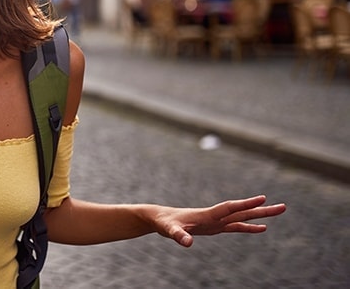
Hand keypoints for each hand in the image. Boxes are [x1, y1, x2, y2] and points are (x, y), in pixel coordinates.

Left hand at [151, 195, 285, 246]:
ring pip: (243, 217)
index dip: (245, 204)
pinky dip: (249, 228)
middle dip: (263, 209)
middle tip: (283, 207)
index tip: (263, 199)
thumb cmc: (164, 223)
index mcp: (207, 214)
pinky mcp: (215, 227)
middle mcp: (215, 216)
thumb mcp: (169, 230)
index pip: (230, 208)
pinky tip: (262, 228)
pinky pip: (236, 227)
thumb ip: (178, 235)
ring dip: (260, 216)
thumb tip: (187, 243)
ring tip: (278, 212)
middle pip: (243, 211)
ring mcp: (217, 221)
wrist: (159, 218)